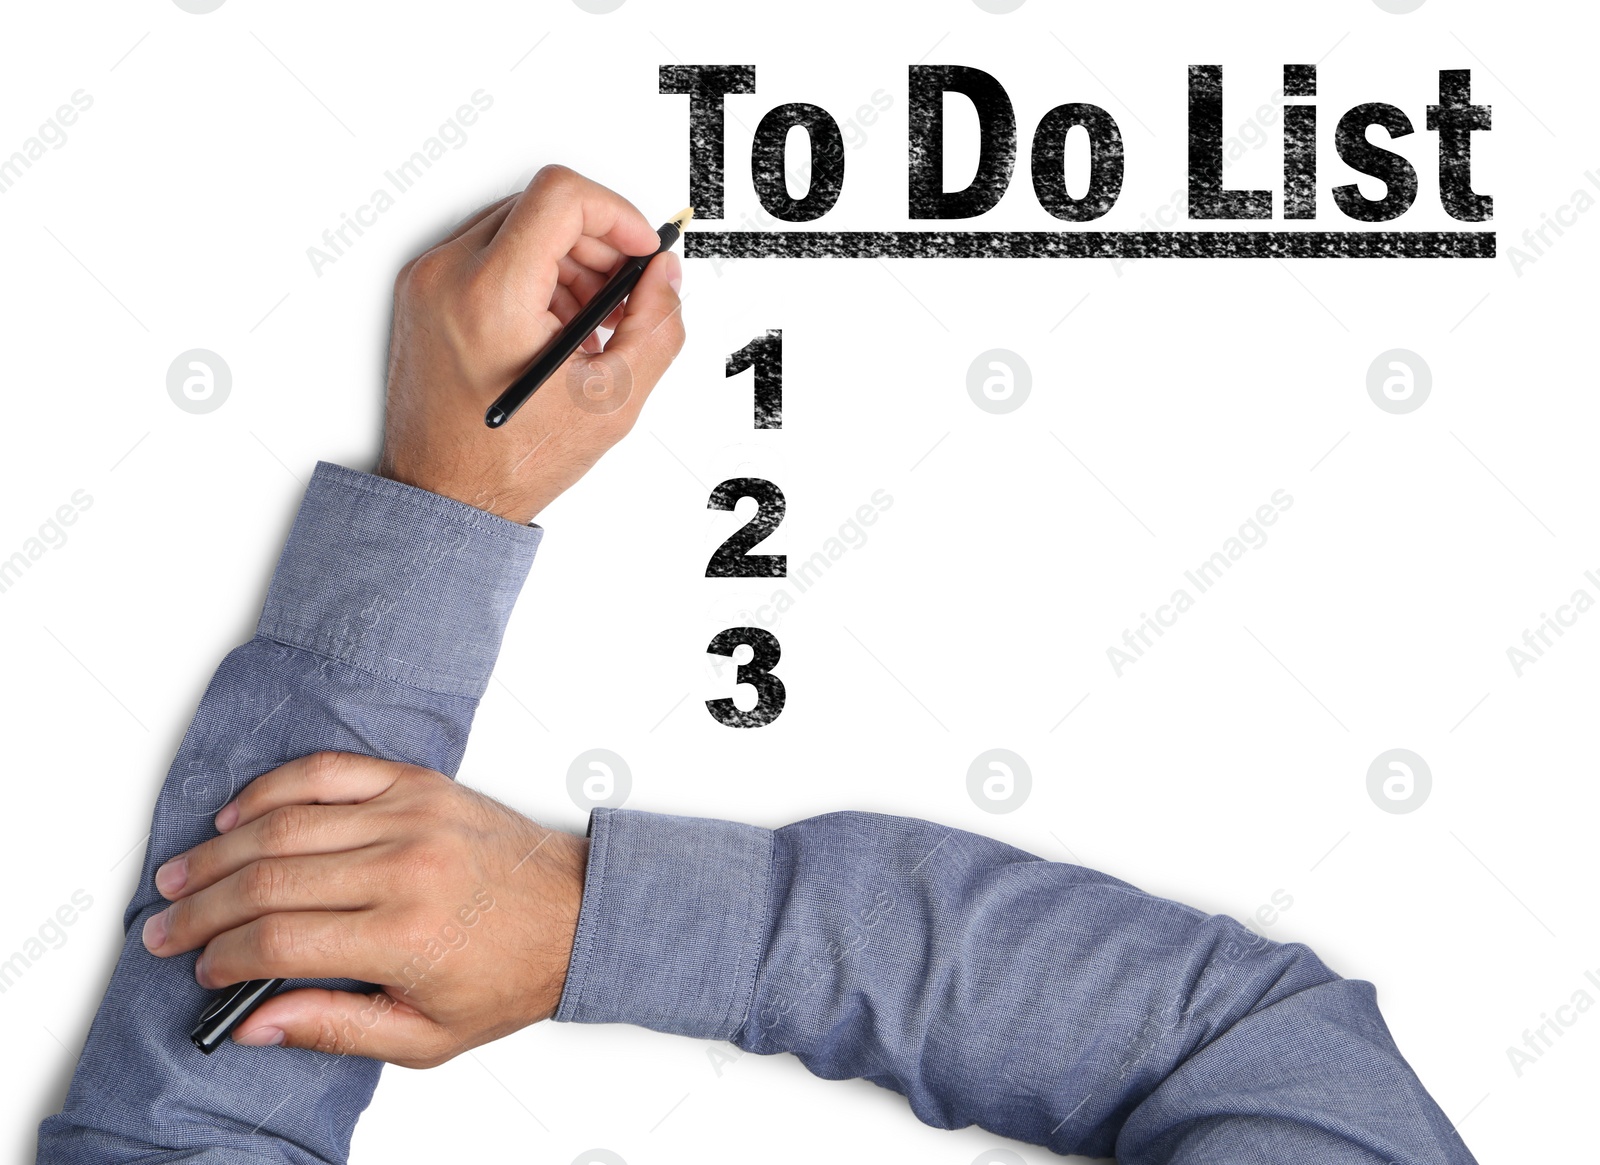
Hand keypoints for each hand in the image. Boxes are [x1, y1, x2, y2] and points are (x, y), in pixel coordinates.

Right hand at [141, 752, 586, 1067]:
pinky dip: (272, 789)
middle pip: (269, 879)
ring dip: (219, 851)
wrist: (577, 913)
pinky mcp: (419, 784)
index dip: (225, 956)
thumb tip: (253, 1023)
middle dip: (202, 908)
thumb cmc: (508, 974)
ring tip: (182, 877)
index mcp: (406, 935)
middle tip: (165, 926)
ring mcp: (411, 816)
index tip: (203, 969)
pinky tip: (238, 816)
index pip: (280, 940)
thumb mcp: (427, 1036)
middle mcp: (404, 867)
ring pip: (286, 823)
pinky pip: (328, 772)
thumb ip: (334, 1029)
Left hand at [377, 164, 685, 523]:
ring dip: (566, 261)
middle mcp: (448, 276)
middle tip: (623, 298)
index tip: (641, 250)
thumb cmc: (509, 462)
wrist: (444, 498)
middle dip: (597, 245)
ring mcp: (427, 281)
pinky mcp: (421, 292)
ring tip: (586, 325)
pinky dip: (530, 275)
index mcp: (491, 296)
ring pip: (516, 225)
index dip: (616, 214)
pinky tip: (552, 327)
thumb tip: (664, 276)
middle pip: (541, 207)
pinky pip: (487, 251)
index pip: (561, 196)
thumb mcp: (609, 403)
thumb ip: (654, 328)